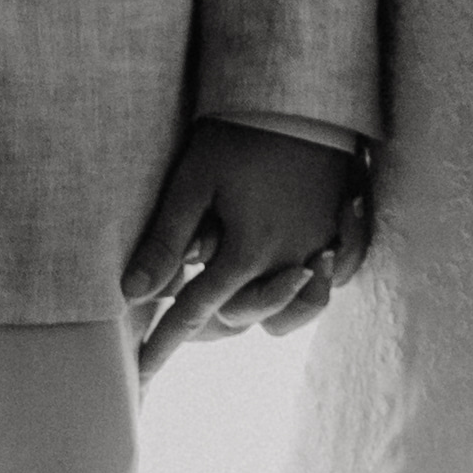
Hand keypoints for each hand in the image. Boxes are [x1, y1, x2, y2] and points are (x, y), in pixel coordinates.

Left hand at [124, 122, 361, 377]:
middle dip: (202, 327)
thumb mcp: (194, 182)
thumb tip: (133, 294)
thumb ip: (166, 240)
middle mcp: (288, 264)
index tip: (140, 372)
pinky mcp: (339, 237)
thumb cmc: (242, 136)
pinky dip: (300, 299)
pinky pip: (323, 291)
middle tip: (174, 321)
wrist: (306, 99)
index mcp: (246, 254)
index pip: (195, 314)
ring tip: (226, 301)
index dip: (163, 343)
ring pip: (283, 316)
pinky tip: (281, 282)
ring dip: (251, 315)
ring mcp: (319, 253)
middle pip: (237, 319)